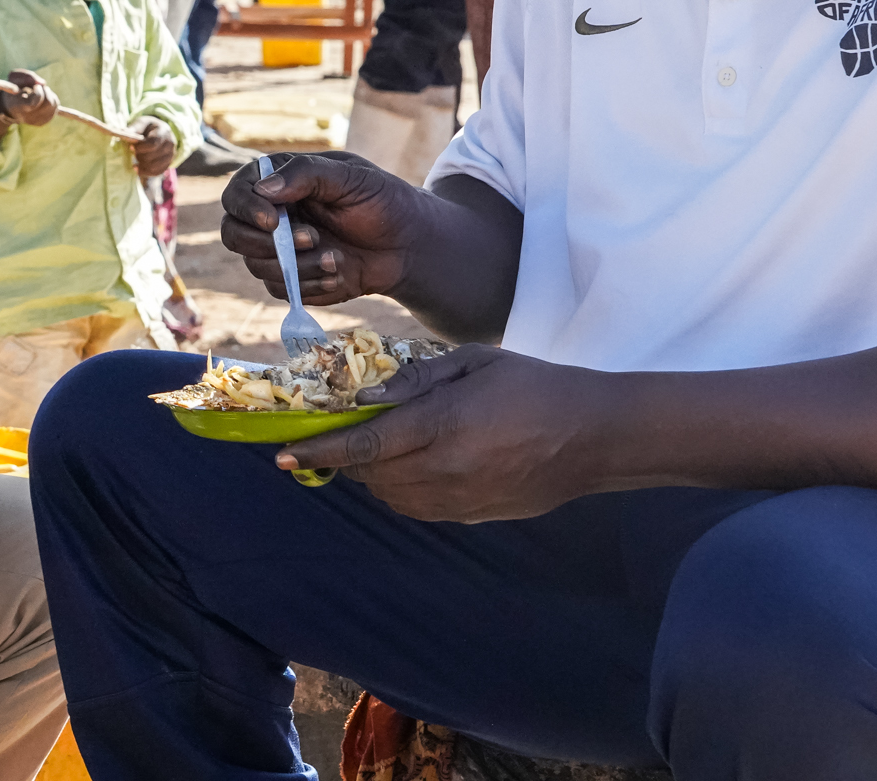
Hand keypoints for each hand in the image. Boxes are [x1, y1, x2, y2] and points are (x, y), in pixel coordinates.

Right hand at [0, 69, 58, 126]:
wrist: (10, 106)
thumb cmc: (13, 89)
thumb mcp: (14, 77)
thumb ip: (27, 76)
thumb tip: (43, 83)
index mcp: (18, 107)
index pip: (34, 103)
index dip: (38, 92)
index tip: (35, 86)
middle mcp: (28, 117)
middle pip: (48, 103)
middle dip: (46, 91)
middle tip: (38, 87)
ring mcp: (38, 121)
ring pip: (54, 104)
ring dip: (49, 94)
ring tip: (39, 93)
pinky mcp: (45, 121)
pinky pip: (56, 107)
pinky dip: (52, 99)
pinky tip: (42, 99)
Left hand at [132, 117, 175, 176]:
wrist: (161, 133)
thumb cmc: (148, 128)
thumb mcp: (142, 123)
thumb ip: (134, 128)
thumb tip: (124, 132)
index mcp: (164, 131)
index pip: (153, 143)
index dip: (140, 147)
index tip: (131, 147)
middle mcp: (170, 144)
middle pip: (153, 156)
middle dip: (140, 157)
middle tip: (134, 154)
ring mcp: (171, 155)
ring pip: (155, 166)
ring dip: (142, 166)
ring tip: (135, 163)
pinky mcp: (168, 163)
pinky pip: (157, 172)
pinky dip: (146, 172)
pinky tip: (138, 169)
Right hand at [219, 152, 427, 304]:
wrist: (409, 246)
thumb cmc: (382, 201)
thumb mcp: (350, 177)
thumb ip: (306, 174)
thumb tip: (264, 189)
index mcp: (279, 182)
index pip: (237, 193)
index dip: (246, 207)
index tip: (272, 219)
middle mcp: (271, 216)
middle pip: (233, 233)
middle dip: (265, 243)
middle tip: (311, 239)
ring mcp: (278, 250)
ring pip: (257, 266)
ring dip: (298, 266)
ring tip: (337, 258)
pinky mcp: (292, 279)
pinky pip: (280, 289)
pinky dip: (309, 285)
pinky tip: (339, 275)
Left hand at [276, 347, 613, 521]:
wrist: (594, 436)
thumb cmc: (532, 385)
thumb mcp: (472, 361)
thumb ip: (415, 378)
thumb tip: (365, 398)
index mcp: (443, 425)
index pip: (364, 447)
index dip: (318, 452)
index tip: (281, 456)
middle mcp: (446, 469)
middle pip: (370, 475)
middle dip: (343, 459)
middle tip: (333, 437)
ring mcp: (460, 499)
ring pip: (390, 497)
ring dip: (370, 476)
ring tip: (374, 449)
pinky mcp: (473, 515)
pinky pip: (418, 509)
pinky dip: (399, 491)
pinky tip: (408, 467)